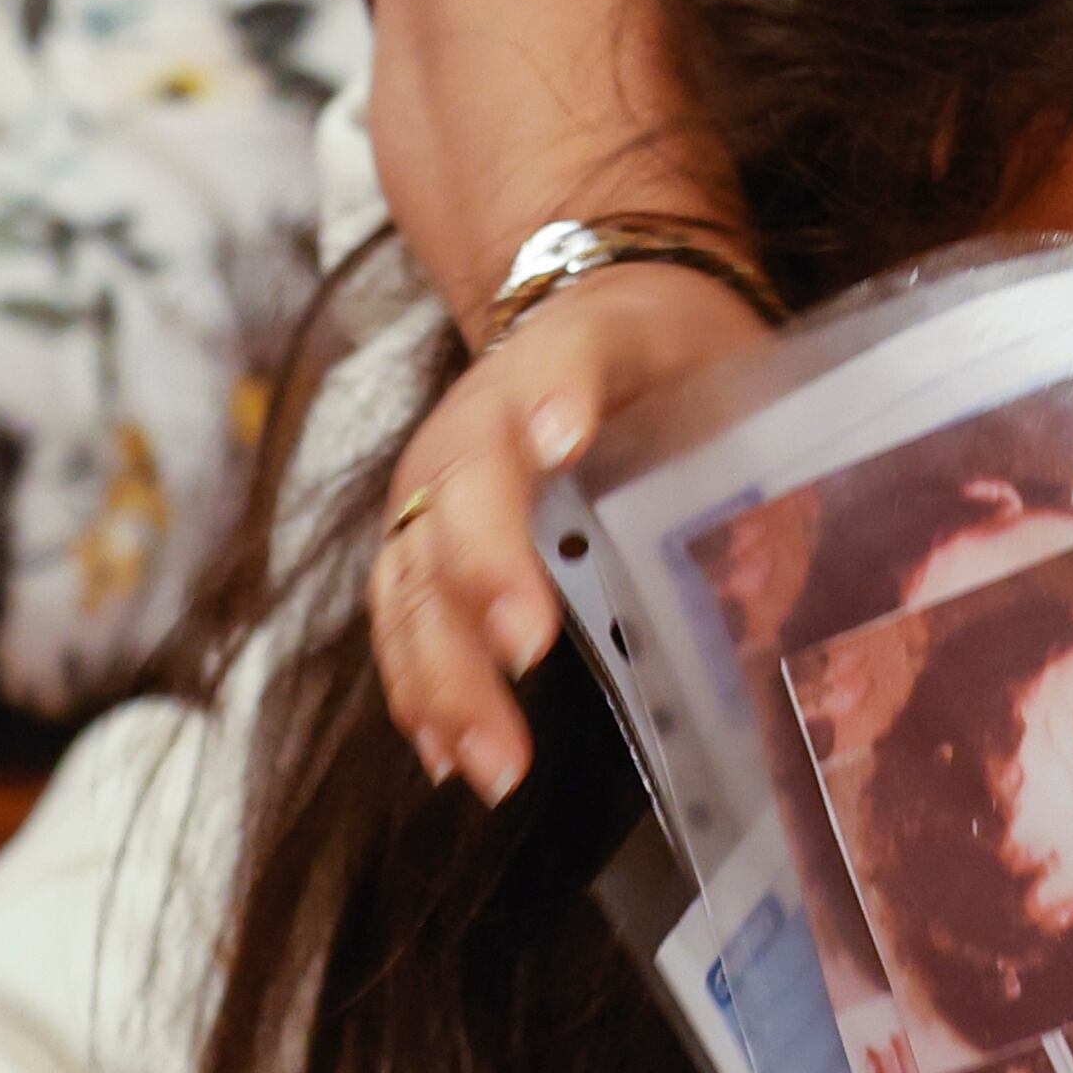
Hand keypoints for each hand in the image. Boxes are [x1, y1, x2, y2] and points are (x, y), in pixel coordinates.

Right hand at [372, 259, 769, 796]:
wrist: (583, 309)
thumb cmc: (645, 343)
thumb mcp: (670, 337)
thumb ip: (652, 384)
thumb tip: (568, 438)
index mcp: (536, 373)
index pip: (529, 418)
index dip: (540, 476)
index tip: (541, 545)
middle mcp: (463, 438)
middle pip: (451, 522)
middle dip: (480, 599)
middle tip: (525, 663)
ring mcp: (430, 496)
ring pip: (414, 589)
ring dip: (444, 679)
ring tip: (488, 762)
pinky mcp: (417, 545)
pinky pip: (401, 621)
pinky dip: (418, 691)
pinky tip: (445, 757)